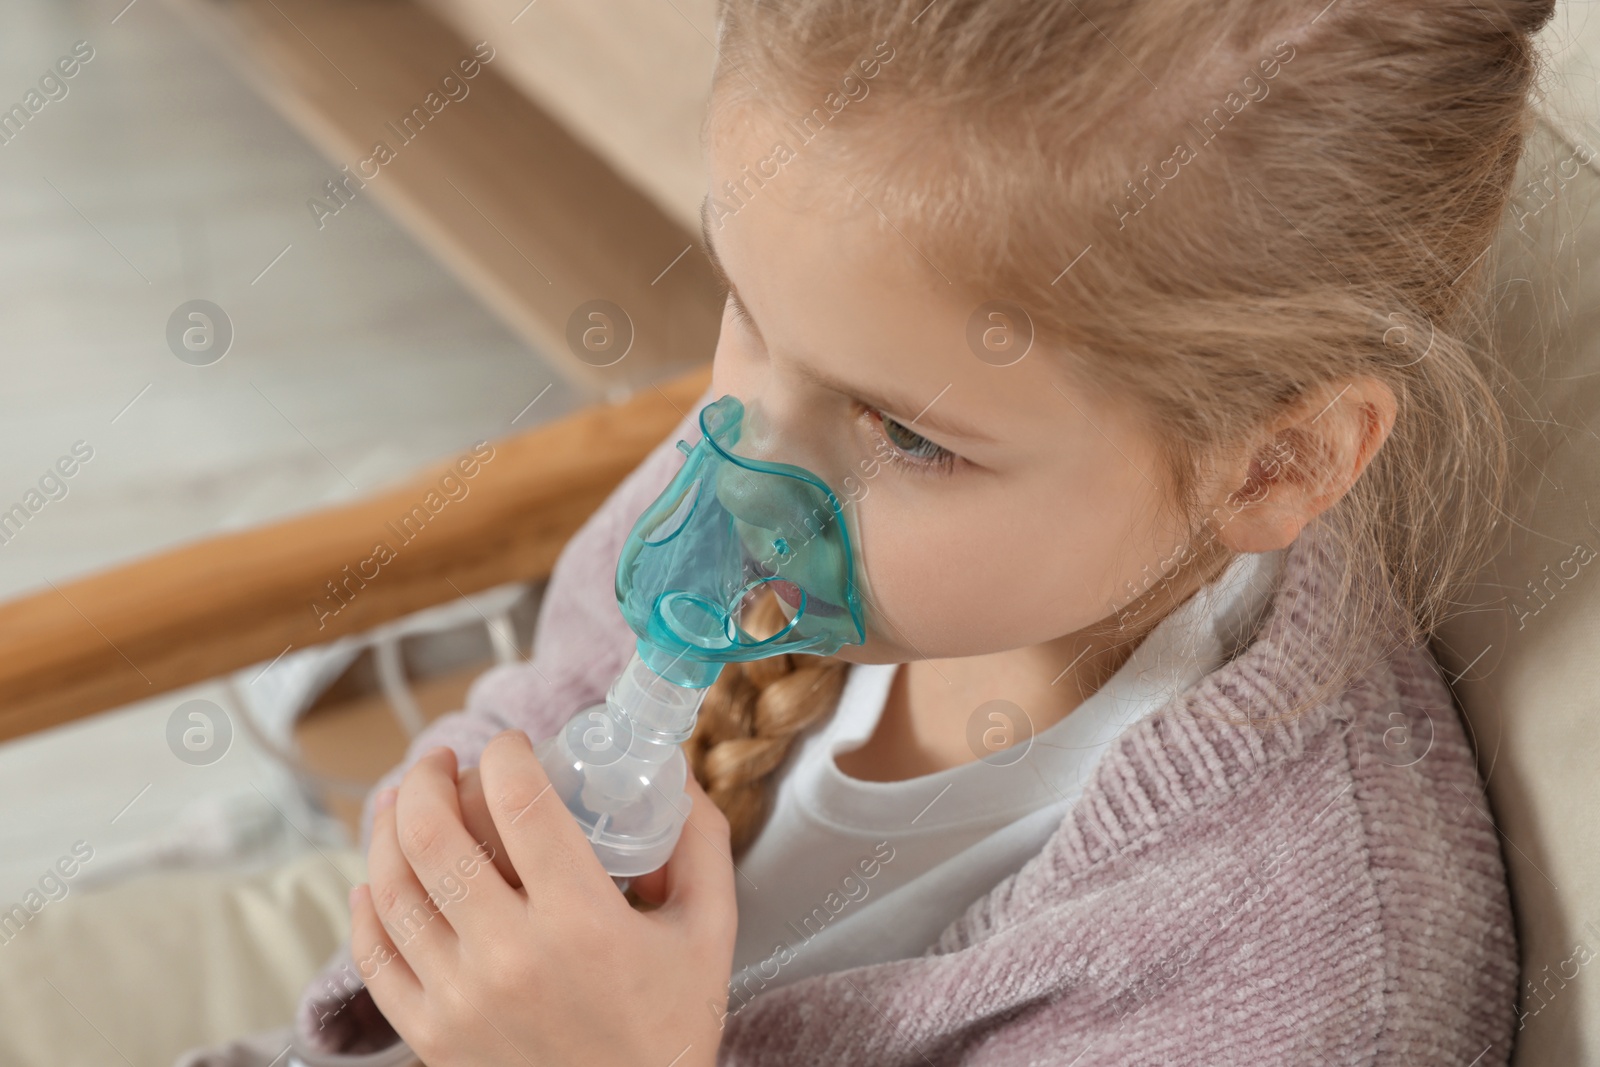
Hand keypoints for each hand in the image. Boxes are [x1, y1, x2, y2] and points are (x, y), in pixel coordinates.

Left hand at [349, 730, 736, 1066]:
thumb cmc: (670, 1032)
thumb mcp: (710, 932)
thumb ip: (700, 845)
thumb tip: (676, 778)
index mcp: (582, 923)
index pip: (520, 804)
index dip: (506, 755)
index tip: (512, 745)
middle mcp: (511, 957)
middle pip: (434, 836)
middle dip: (429, 779)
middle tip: (443, 761)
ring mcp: (460, 998)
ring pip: (393, 887)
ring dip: (388, 827)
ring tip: (403, 800)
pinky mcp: (430, 1034)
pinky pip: (375, 956)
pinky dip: (368, 905)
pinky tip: (377, 877)